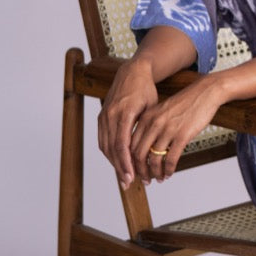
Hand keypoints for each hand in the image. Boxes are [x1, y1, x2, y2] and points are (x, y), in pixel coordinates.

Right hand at [97, 57, 159, 188]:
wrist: (132, 72)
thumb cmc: (145, 89)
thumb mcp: (152, 107)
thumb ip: (148, 127)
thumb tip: (153, 150)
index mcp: (124, 113)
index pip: (122, 144)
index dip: (125, 163)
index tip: (131, 176)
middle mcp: (110, 115)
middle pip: (112, 148)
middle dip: (119, 168)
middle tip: (128, 183)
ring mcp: (104, 116)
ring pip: (105, 146)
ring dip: (113, 163)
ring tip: (123, 177)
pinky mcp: (101, 116)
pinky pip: (103, 139)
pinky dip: (109, 153)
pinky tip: (117, 162)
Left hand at [127, 76, 224, 183]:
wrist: (204, 93)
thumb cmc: (185, 103)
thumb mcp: (161, 111)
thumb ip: (151, 125)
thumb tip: (145, 146)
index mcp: (146, 118)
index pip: (130, 145)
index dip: (130, 161)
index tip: (135, 170)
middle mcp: (153, 124)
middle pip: (138, 154)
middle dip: (140, 171)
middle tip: (145, 179)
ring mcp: (167, 130)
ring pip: (154, 159)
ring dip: (155, 173)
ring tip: (159, 178)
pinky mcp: (182, 135)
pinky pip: (171, 158)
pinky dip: (169, 169)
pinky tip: (170, 173)